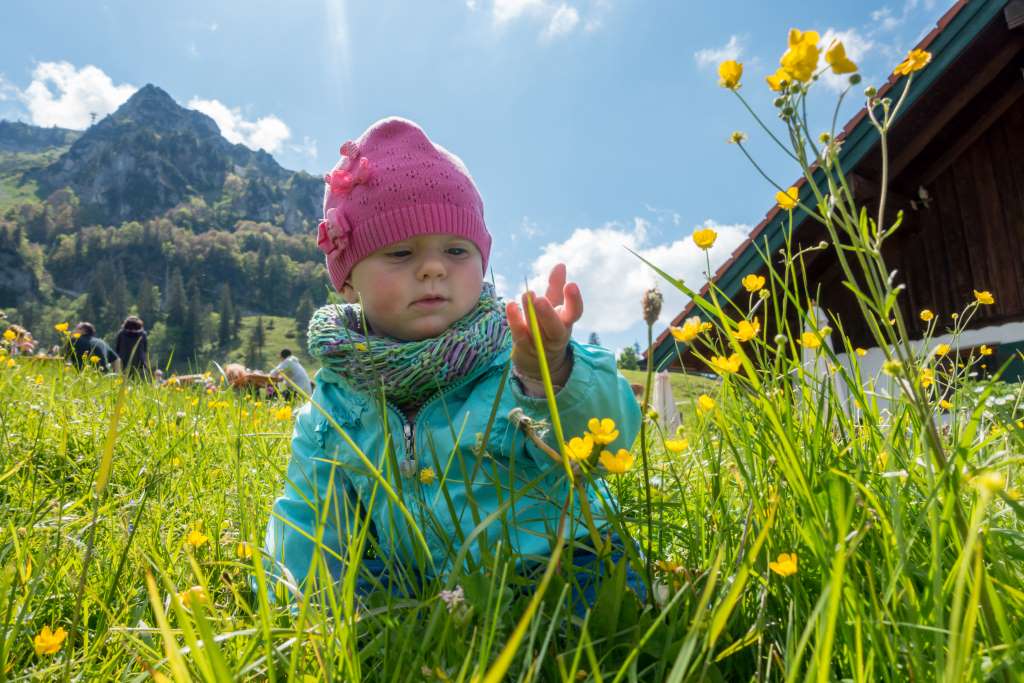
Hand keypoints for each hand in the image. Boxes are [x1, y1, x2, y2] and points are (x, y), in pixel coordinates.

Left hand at [506, 263, 583, 381]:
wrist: (538, 359)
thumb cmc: (548, 326)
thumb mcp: (554, 306)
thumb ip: (556, 286)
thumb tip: (560, 264)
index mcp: (566, 322)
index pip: (575, 313)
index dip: (574, 300)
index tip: (571, 285)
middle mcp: (555, 334)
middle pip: (554, 327)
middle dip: (548, 313)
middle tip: (540, 299)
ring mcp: (539, 343)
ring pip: (536, 330)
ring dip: (530, 314)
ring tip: (526, 295)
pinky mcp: (523, 345)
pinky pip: (518, 333)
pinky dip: (514, 320)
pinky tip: (510, 305)